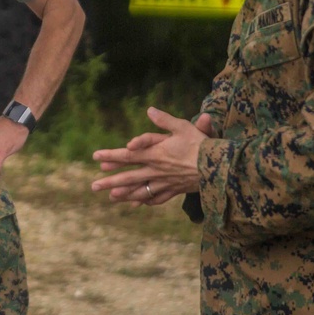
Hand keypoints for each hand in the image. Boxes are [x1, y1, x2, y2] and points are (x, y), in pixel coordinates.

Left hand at [91, 108, 209, 205]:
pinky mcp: (175, 190)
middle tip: (93, 186)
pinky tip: (139, 203)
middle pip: (128, 177)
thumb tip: (149, 110)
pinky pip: (157, 198)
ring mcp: (165, 183)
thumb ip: (164, 120)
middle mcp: (156, 170)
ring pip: (140, 190)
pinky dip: (146, 200)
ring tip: (111, 198)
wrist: (220, 169)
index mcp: (155, 154)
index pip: (127, 155)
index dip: (110, 156)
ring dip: (124, 194)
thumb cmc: (201, 145)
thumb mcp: (183, 127)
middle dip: (110, 182)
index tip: (95, 157)